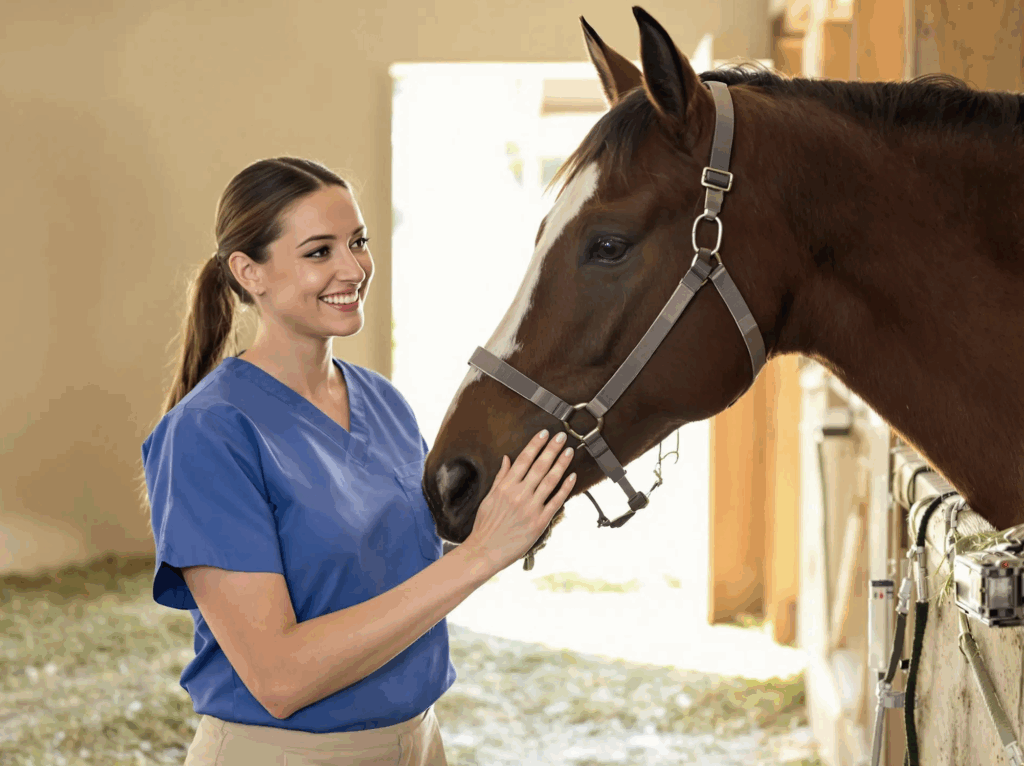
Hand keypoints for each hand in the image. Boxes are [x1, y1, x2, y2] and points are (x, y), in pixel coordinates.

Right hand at [462, 429, 576, 573]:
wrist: (485, 550)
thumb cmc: (485, 525)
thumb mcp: (489, 498)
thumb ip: (501, 477)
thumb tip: (506, 458)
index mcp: (505, 487)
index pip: (523, 459)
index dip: (535, 444)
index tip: (544, 433)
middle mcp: (519, 494)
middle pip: (539, 466)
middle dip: (552, 449)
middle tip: (561, 436)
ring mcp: (530, 508)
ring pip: (550, 480)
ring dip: (561, 464)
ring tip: (569, 451)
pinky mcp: (539, 522)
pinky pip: (556, 501)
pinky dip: (565, 488)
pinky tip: (572, 476)